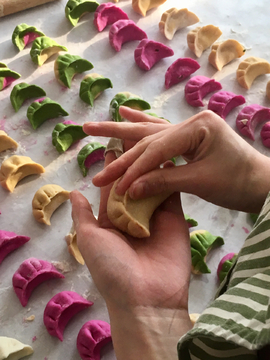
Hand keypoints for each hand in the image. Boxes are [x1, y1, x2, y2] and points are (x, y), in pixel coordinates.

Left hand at [70, 151, 191, 359]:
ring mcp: (156, 215)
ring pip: (153, 182)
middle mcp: (134, 214)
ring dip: (152, 162)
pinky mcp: (175, 218)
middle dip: (133, 158)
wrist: (146, 297)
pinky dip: (171, 175)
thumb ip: (82, 215)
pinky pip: (172, 192)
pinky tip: (171, 155)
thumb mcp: (89, 240)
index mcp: (113, 219)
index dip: (112, 166)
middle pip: (134, 180)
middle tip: (134, 132)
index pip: (112, 186)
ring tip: (152, 137)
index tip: (112, 143)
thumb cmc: (112, 269)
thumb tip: (74, 193)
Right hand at [83, 108, 269, 212]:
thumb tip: (131, 190)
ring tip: (96, 125)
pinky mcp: (189, 137)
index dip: (134, 169)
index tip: (116, 187)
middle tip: (88, 143)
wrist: (261, 184)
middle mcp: (191, 122)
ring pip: (150, 130)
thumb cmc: (237, 183)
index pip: (155, 149)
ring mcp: (190, 127)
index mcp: (197, 127)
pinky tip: (127, 114)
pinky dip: (143, 126)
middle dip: (118, 145)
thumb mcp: (200, 182)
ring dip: (123, 128)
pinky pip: (161, 132)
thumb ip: (164, 182)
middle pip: (147, 135)